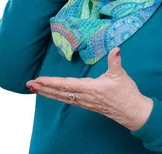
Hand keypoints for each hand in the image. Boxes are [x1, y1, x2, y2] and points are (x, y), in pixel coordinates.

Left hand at [26, 47, 153, 130]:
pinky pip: (68, 100)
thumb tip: (116, 49)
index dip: (52, 82)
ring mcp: (85, 102)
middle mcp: (85, 96)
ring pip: (62, 97)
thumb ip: (115, 61)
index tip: (39, 79)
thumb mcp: (121, 75)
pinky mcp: (87, 104)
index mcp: (91, 88)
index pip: (66, 84)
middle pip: (60, 92)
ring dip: (47, 93)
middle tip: (29, 84)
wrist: (133, 112)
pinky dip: (56, 96)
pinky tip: (50, 94)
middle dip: (43, 88)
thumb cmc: (127, 93)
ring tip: (34, 88)